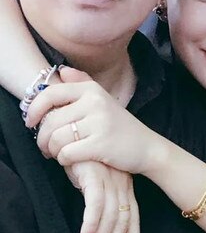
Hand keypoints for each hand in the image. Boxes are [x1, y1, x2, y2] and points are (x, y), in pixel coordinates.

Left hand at [26, 67, 163, 174]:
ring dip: (53, 151)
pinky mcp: (100, 144)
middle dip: (42, 139)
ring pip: (56, 139)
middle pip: (50, 121)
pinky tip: (73, 160)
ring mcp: (99, 123)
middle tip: (47, 147)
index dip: (34, 109)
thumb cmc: (121, 126)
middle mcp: (95, 102)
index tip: (31, 122)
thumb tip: (62, 71)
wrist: (148, 147)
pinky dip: (65, 161)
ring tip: (60, 154)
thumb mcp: (104, 100)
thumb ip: (83, 84)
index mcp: (92, 90)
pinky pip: (67, 154)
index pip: (50, 94)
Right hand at [66, 161, 140, 232]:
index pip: (133, 218)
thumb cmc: (86, 157)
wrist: (81, 130)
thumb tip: (96, 224)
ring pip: (110, 217)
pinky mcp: (95, 176)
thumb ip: (101, 198)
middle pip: (123, 222)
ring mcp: (109, 180)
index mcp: (125, 187)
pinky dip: (90, 225)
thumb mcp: (97, 180)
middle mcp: (121, 185)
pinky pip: (95, 206)